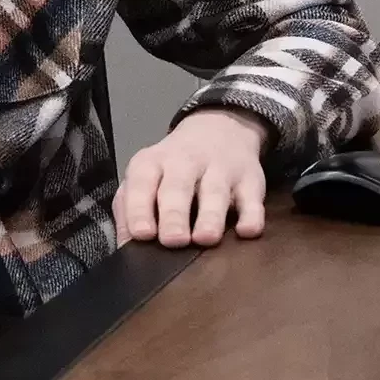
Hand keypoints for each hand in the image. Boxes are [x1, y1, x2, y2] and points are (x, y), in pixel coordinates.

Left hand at [120, 108, 271, 247]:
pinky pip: (253, 198)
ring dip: (210, 216)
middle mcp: (186, 162)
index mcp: (153, 163)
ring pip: (215, 192)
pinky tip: (247, 231)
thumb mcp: (146, 180)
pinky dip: (252, 215)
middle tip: (173, 241)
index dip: (140, 209)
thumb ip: (130, 212)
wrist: (219, 129)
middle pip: (178, 187)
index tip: (143, 235)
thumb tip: (126, 250)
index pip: (142, 184)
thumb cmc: (173, 169)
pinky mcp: (250, 180)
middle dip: (174, 215)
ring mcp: (221, 169)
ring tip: (205, 239)